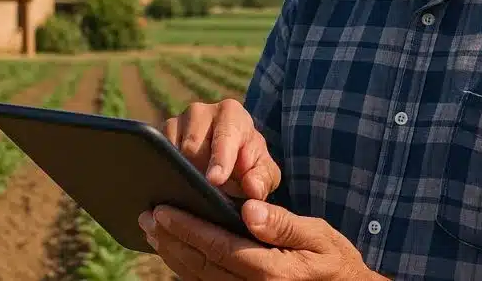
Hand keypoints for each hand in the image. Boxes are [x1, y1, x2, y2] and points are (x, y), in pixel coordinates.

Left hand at [138, 198, 385, 279]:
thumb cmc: (334, 262)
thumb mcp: (319, 237)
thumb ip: (283, 224)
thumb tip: (249, 209)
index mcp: (271, 271)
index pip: (218, 246)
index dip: (188, 227)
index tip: (164, 210)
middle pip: (201, 264)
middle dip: (171, 240)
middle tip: (147, 217)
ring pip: (199, 277)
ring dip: (173, 254)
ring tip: (154, 231)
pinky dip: (187, 267)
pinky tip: (175, 250)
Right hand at [163, 99, 280, 199]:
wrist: (228, 160)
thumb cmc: (248, 163)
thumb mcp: (263, 172)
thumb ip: (262, 179)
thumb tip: (252, 188)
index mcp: (230, 113)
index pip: (224, 136)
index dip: (220, 159)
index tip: (215, 180)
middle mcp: (200, 111)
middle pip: (192, 148)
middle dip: (201, 173)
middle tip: (210, 194)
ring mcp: (175, 122)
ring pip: (172, 154)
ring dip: (184, 175)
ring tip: (197, 191)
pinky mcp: (158, 137)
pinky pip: (157, 157)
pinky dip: (168, 174)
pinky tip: (178, 187)